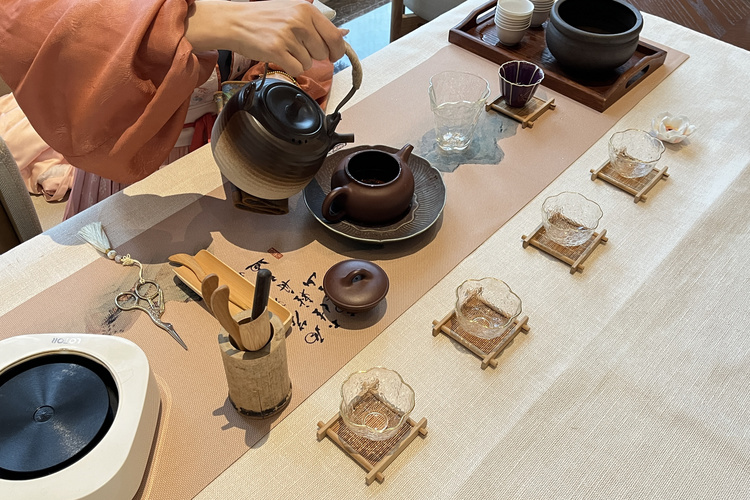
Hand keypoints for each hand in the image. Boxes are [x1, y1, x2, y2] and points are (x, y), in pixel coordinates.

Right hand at [185, 0, 346, 76]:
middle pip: (323, 53)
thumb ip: (317, 25)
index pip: (335, 37)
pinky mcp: (277, 51)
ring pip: (309, 63)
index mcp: (307, 10)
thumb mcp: (293, 12)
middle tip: (296, 47)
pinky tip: (280, 56)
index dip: (337, 51)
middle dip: (313, 55)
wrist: (235, 22)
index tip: (333, 55)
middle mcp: (299, 21)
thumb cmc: (264, 18)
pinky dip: (290, 67)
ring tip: (284, 48)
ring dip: (299, 61)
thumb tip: (343, 35)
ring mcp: (288, 37)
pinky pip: (297, 70)